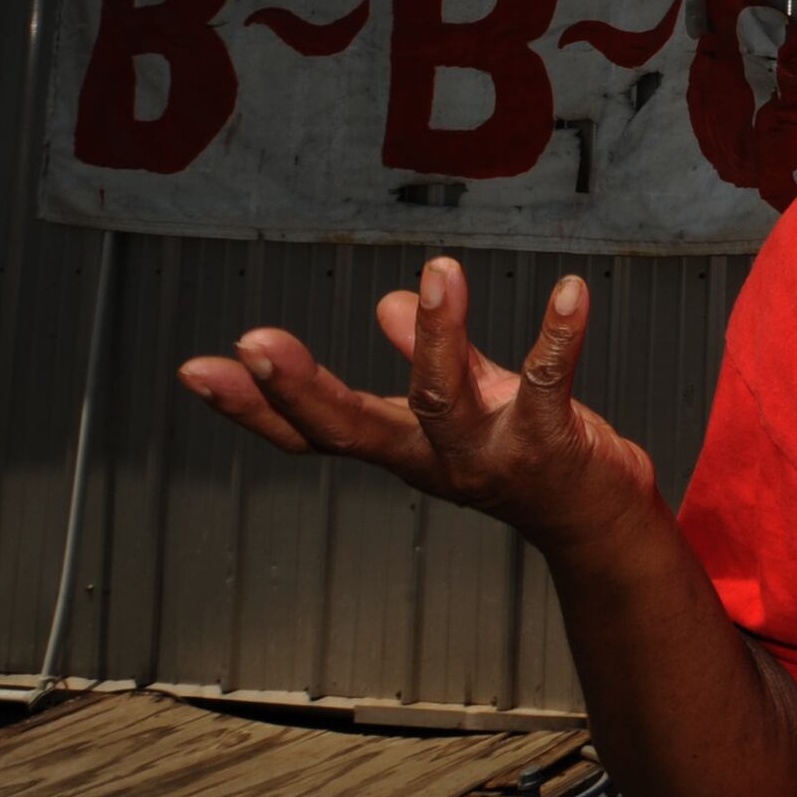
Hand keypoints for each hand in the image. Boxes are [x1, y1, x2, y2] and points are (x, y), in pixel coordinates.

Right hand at [176, 258, 659, 558]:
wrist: (600, 525)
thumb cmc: (530, 459)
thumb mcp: (465, 408)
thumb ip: (430, 359)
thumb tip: (384, 304)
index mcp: (403, 445)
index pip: (312, 430)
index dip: (253, 408)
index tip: (196, 370)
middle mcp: (433, 459)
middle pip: (351, 429)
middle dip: (301, 389)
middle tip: (254, 343)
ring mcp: (489, 457)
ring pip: (444, 400)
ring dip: (438, 335)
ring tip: (438, 271)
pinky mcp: (550, 446)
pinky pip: (548, 384)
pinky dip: (558, 336)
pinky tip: (570, 291)